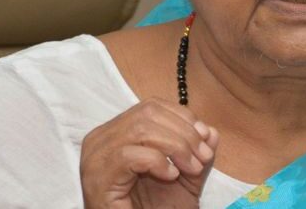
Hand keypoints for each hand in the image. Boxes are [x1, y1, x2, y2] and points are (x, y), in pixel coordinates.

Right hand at [80, 98, 219, 208]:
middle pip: (147, 114)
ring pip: (140, 130)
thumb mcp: (182, 175)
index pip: (151, 107)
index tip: (205, 138)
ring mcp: (95, 157)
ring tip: (191, 168)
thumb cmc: (154, 207)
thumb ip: (195, 151)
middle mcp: (100, 139)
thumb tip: (210, 131)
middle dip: (183, 133)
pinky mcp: (97, 177)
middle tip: (202, 156)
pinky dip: (157, 162)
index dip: (182, 118)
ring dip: (176, 147)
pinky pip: (130, 155)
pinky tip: (170, 175)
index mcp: (115, 131)